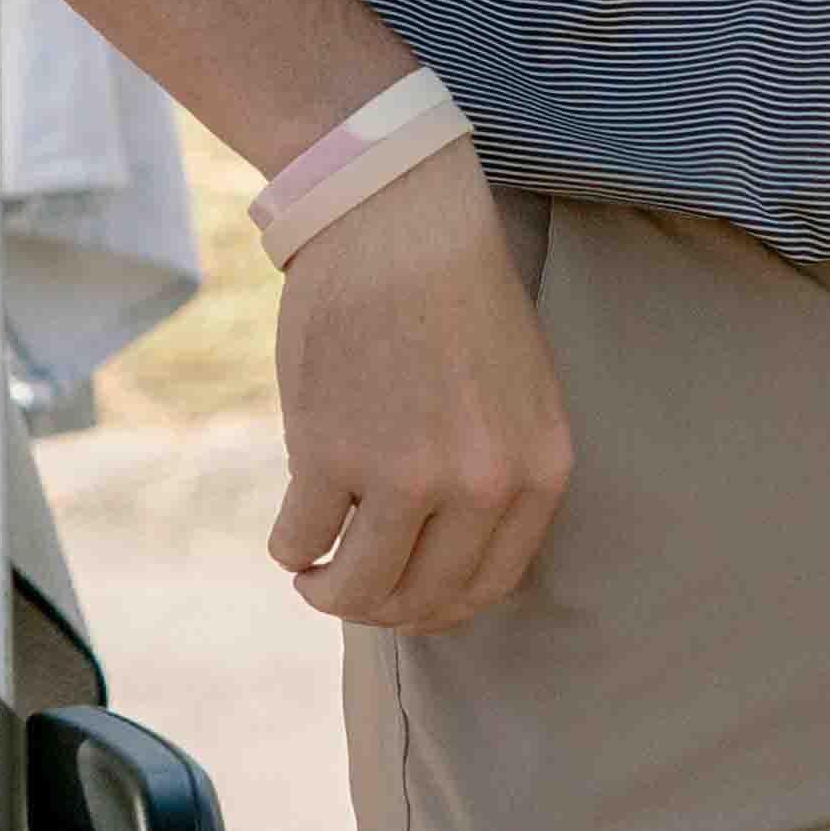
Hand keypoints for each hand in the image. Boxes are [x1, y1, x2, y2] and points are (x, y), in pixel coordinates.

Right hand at [266, 140, 574, 631]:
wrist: (402, 224)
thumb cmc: (458, 300)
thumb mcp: (519, 394)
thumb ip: (498, 476)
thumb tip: (446, 562)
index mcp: (539, 470)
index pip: (490, 585)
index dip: (440, 605)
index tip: (406, 596)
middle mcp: (481, 484)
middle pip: (422, 600)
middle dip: (380, 606)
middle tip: (347, 586)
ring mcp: (406, 474)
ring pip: (357, 590)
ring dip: (327, 592)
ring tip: (313, 571)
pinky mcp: (330, 455)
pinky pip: (300, 541)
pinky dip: (290, 546)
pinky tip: (294, 530)